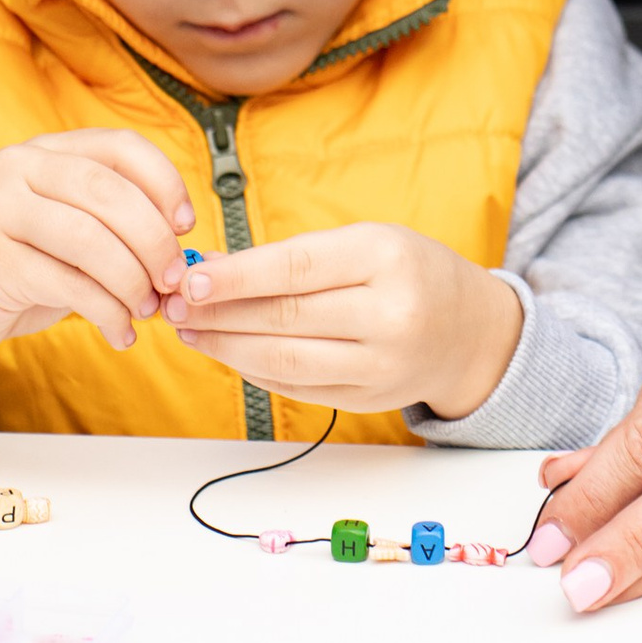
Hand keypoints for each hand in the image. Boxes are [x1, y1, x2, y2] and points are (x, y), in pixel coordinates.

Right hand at [0, 128, 196, 369]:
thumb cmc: (12, 265)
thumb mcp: (62, 230)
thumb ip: (111, 225)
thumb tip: (180, 249)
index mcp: (46, 151)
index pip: (121, 147)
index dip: (165, 183)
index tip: (186, 224)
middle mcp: (19, 168)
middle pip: (111, 193)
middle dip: (154, 241)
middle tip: (173, 280)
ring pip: (92, 239)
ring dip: (133, 281)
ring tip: (145, 311)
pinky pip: (68, 282)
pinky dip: (107, 311)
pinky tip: (118, 332)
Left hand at [167, 223, 522, 421]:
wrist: (469, 332)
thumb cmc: (408, 271)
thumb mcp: (366, 241)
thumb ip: (296, 255)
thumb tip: (213, 267)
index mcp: (386, 259)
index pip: (297, 268)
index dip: (237, 276)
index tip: (189, 278)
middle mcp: (387, 315)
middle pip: (285, 317)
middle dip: (219, 312)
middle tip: (172, 303)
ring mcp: (378, 366)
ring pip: (284, 360)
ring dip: (225, 346)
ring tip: (189, 330)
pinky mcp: (366, 401)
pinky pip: (296, 387)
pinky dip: (253, 369)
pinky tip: (226, 351)